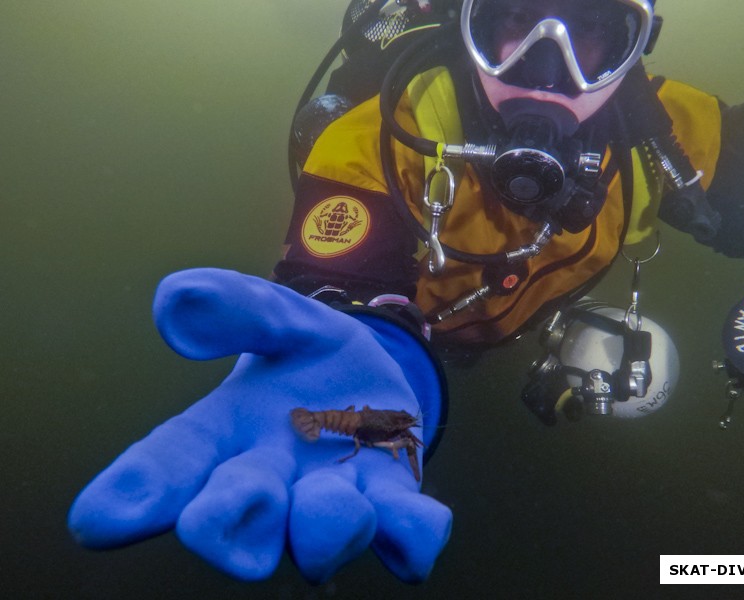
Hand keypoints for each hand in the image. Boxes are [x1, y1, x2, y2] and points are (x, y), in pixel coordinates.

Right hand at [67, 268, 450, 582]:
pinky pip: (403, 530)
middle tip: (232, 505)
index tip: (96, 523)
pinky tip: (422, 532)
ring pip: (316, 533)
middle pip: (232, 515)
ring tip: (335, 502)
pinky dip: (412, 536)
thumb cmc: (304, 355)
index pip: (169, 463)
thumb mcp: (275, 313)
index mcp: (224, 433)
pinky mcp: (392, 498)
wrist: (369, 376)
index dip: (136, 492)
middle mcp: (268, 479)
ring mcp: (331, 495)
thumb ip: (233, 305)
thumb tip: (177, 304)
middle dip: (227, 520)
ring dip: (322, 527)